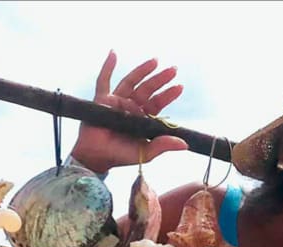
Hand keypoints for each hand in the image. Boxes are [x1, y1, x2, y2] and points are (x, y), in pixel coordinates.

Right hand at [70, 52, 188, 174]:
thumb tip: (184, 144)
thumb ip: (163, 145)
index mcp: (142, 119)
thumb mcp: (146, 152)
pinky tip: (113, 53)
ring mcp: (117, 101)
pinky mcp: (101, 99)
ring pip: (131, 81)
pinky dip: (108, 67)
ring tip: (155, 61)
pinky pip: (103, 80)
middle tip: (173, 70)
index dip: (168, 95)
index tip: (179, 86)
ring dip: (142, 70)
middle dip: (160, 79)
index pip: (157, 103)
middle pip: (147, 89)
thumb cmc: (121, 155)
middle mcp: (131, 107)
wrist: (97, 156)